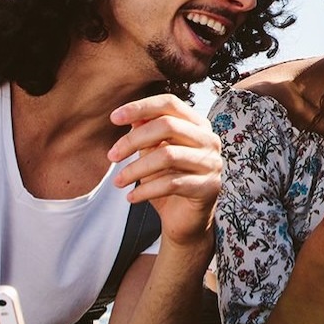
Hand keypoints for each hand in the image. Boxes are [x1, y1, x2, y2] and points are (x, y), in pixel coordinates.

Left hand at [106, 94, 224, 250]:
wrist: (185, 220)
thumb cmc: (168, 181)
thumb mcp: (153, 153)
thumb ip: (146, 133)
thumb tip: (130, 115)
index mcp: (198, 125)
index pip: (170, 104)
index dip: (141, 107)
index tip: (113, 118)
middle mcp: (209, 140)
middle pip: (168, 126)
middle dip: (133, 140)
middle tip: (112, 156)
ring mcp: (212, 163)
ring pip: (167, 155)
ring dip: (136, 169)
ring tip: (118, 182)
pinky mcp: (208, 187)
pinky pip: (171, 183)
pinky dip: (146, 190)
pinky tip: (131, 198)